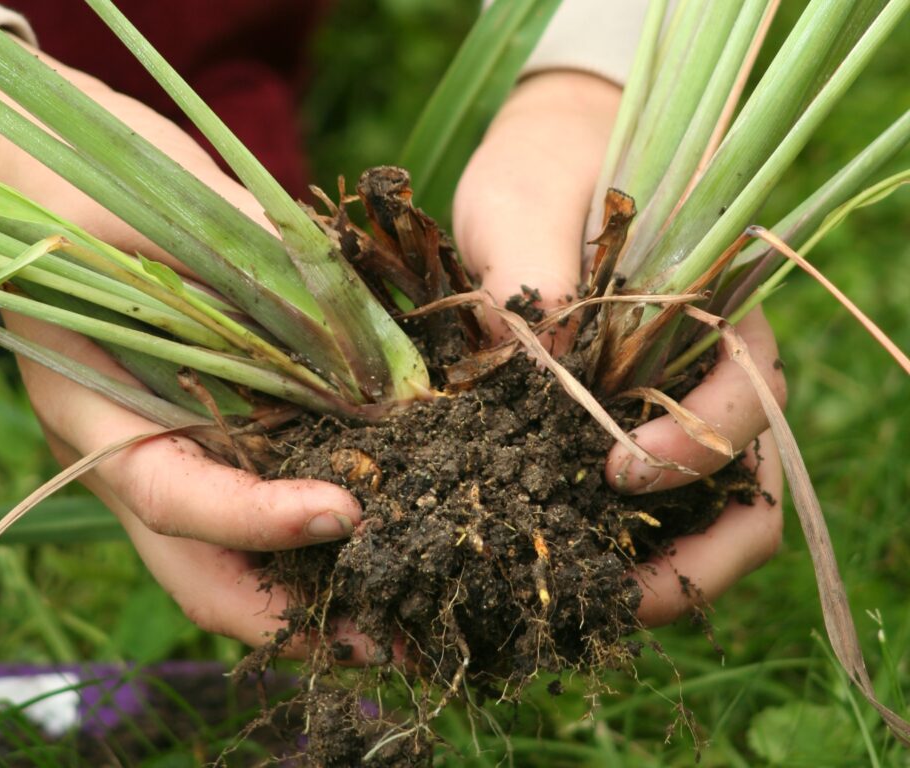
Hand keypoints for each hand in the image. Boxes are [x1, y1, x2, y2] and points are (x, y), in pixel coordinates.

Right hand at [0, 45, 366, 656]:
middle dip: (288, 614)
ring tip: (403, 617)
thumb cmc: (77, 183)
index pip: (168, 492)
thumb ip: (236, 255)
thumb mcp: (141, 206)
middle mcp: (131, 452)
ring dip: (311, 598)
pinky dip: (314, 543)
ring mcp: (171, 453)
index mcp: (90, 408)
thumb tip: (349, 308)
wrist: (46, 182)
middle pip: (197, 567)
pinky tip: (388, 540)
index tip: (344, 509)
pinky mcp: (210, 436)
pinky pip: (258, 512)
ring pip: (230, 560)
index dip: (252, 516)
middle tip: (389, 637)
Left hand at [454, 71, 784, 626]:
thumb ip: (538, 275)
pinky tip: (561, 567)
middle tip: (617, 596)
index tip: (618, 471)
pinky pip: (641, 508)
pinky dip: (617, 546)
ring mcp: (669, 406)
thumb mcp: (524, 203)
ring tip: (588, 607)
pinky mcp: (619, 430)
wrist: (536, 165)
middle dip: (696, 553)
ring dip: (661, 569)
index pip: (746, 397)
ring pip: (702, 513)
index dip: (697, 448)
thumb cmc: (543, 166)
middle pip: (745, 484)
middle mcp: (707, 370)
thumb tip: (537, 370)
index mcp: (715, 309)